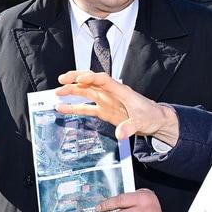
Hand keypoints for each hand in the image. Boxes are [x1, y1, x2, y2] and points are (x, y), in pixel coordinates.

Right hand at [55, 71, 179, 144]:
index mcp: (121, 91)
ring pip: (86, 92)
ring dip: (72, 91)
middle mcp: (111, 93)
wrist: (154, 121)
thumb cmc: (150, 115)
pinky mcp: (103, 111)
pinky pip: (86, 107)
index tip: (80, 79)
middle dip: (76, 79)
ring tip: (57, 92)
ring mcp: (106, 101)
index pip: (104, 80)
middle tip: (62, 80)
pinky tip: (63, 108)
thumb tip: (120, 133)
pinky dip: (74, 107)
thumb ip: (130, 127)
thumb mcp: (142, 121)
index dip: (91, 78)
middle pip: (90, 82)